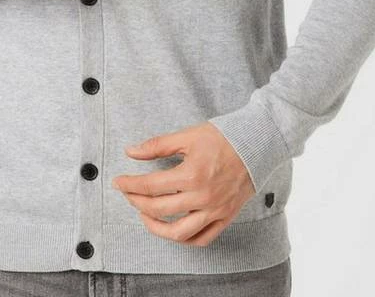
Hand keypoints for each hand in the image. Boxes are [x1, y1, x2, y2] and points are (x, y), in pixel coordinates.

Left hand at [111, 122, 255, 246]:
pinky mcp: (225, 218)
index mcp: (191, 175)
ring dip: (156, 228)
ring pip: (179, 233)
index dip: (130, 185)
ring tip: (145, 216)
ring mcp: (214, 211)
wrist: (256, 144)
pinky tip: (172, 229)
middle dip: (137, 202)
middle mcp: (202, 197)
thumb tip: (130, 152)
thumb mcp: (186, 136)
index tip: (119, 182)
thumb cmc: (222, 137)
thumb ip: (157, 146)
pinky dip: (185, 240)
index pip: (150, 186)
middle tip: (128, 194)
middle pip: (159, 209)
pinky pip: (202, 239)